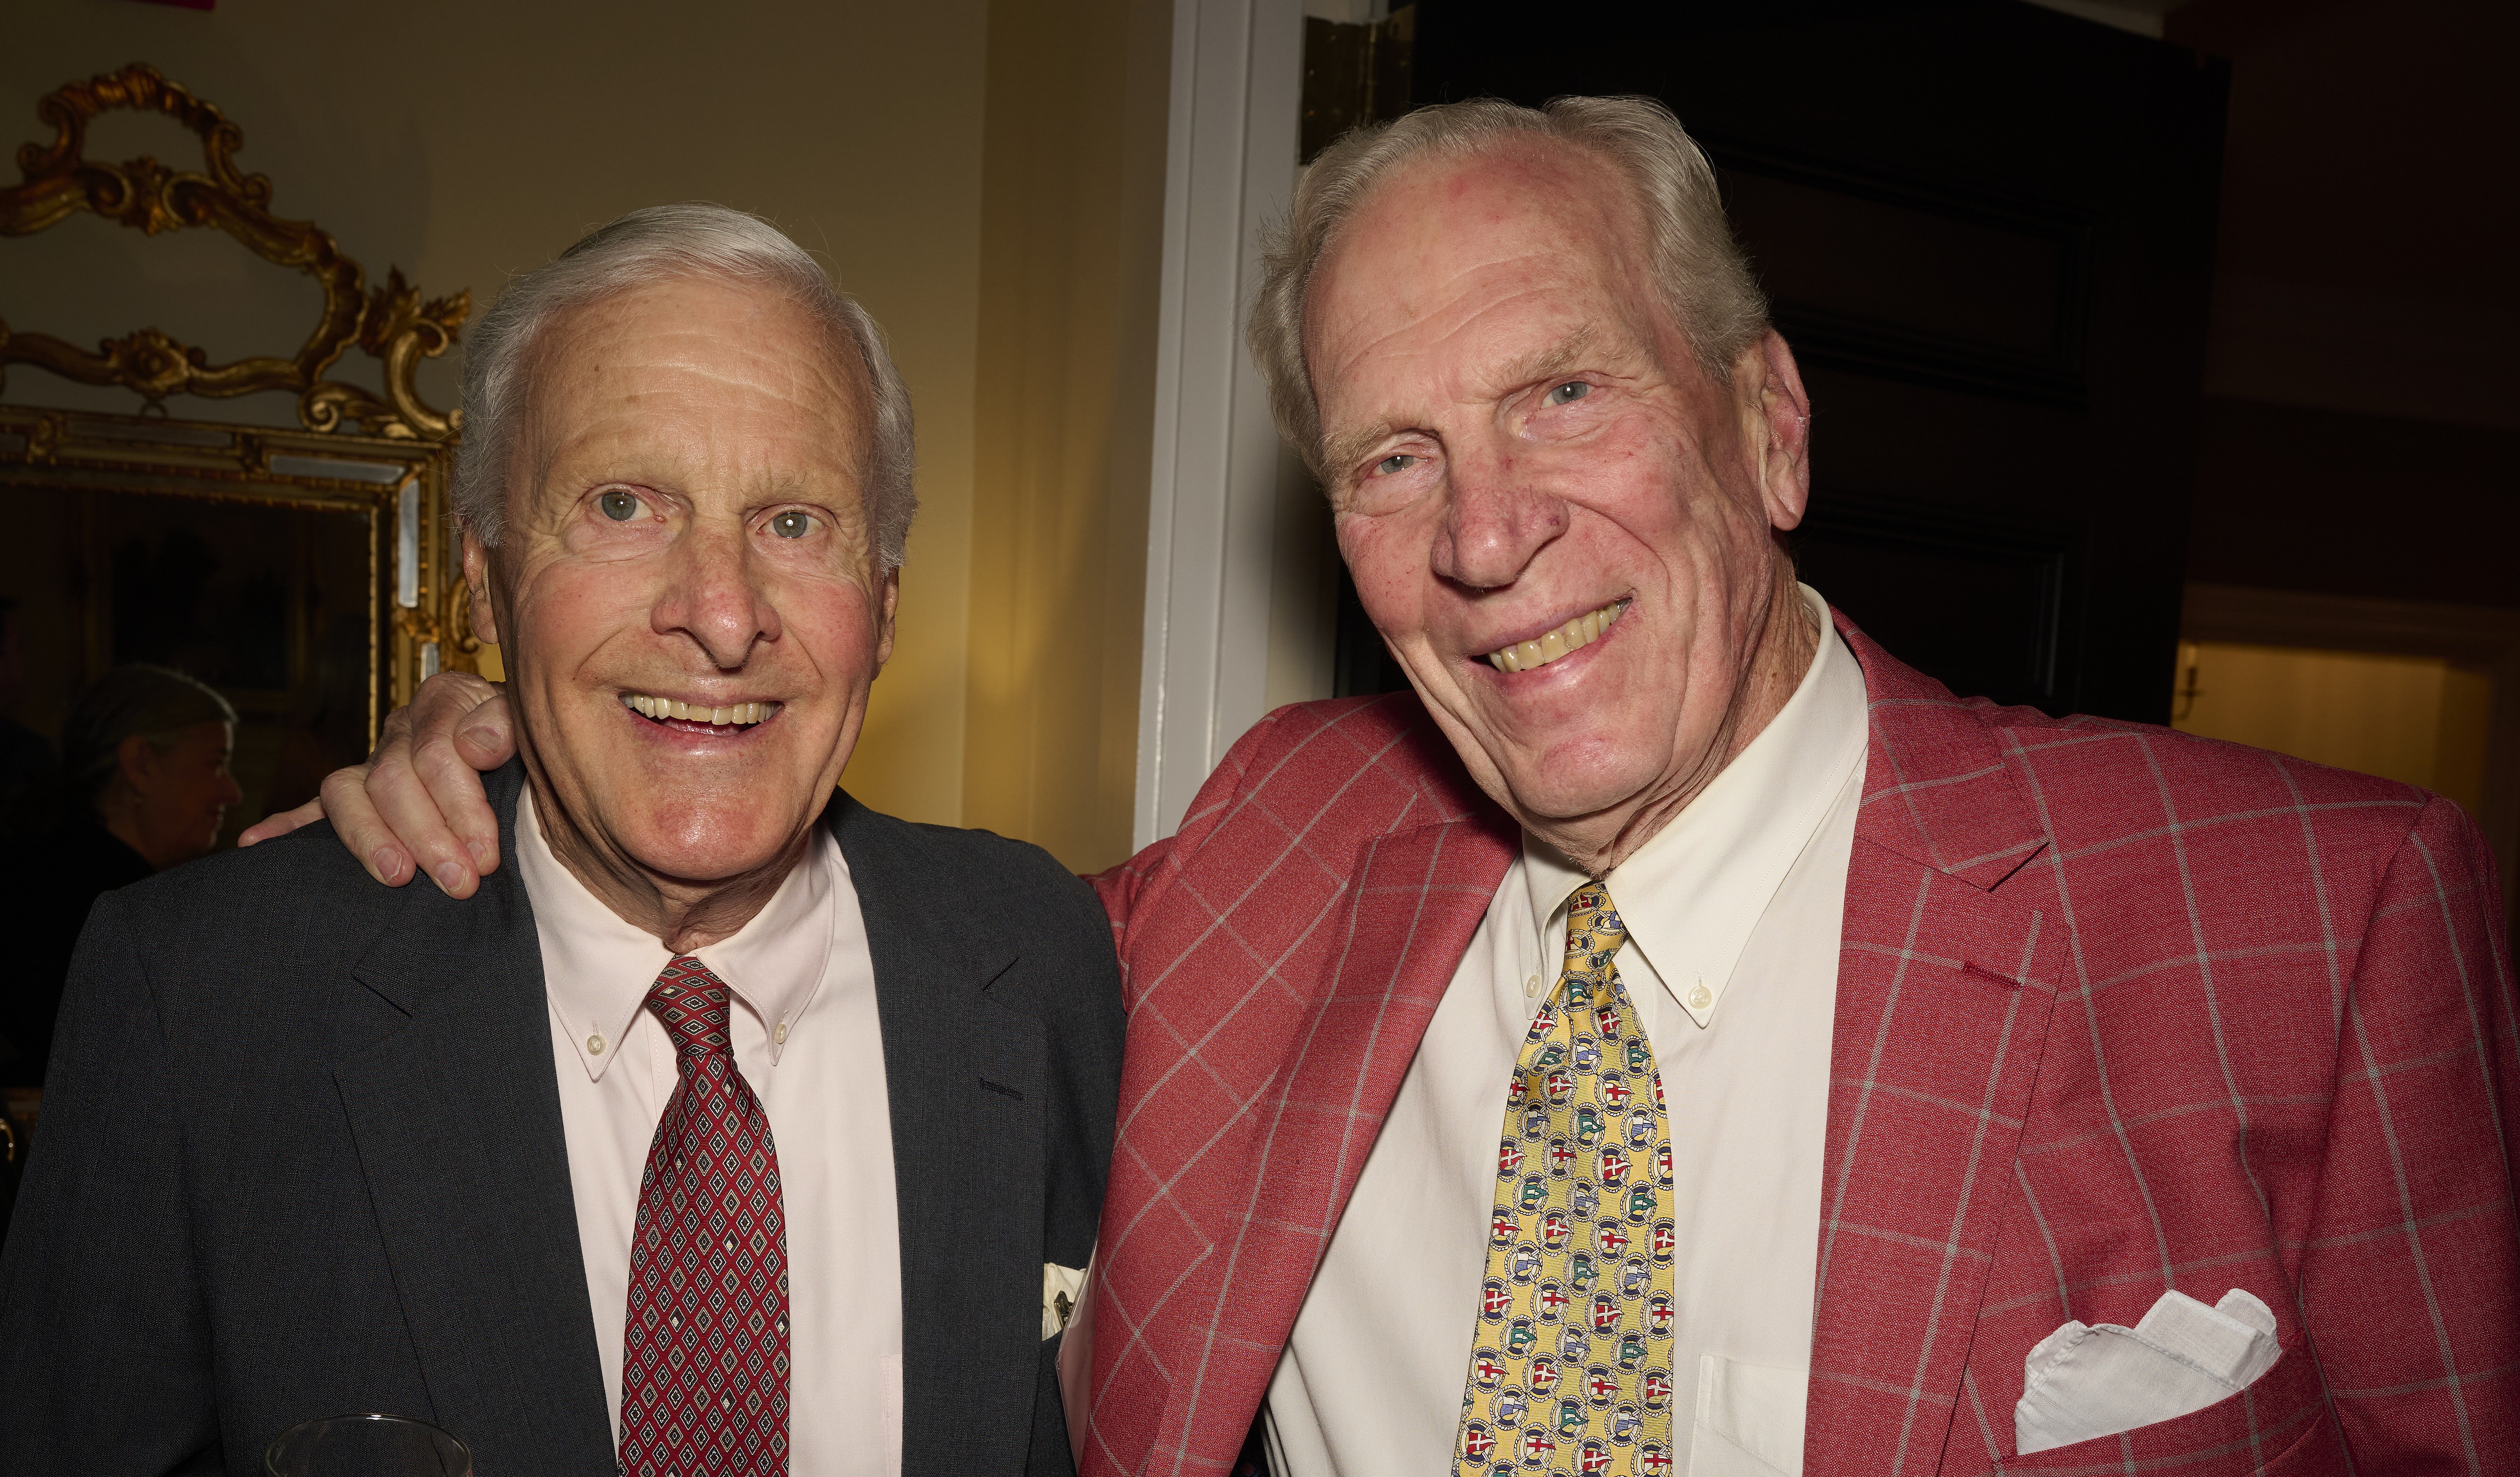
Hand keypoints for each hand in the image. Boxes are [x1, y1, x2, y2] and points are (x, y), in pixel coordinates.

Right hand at [236, 672, 517, 895]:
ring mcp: (374, 764)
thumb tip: (475, 745)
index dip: (461, 806)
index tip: (485, 854)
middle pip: (394, 779)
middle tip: (459, 881)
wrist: (532, 758)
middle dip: (428, 836)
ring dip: (369, 839)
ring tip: (396, 876)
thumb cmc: (536, 747)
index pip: (438, 751)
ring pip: (349, 793)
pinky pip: (314, 810)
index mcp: (445, 701)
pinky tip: (255, 844)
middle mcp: (402, 729)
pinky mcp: (357, 799)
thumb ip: (508, 725)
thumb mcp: (535, 726)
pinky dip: (285, 826)